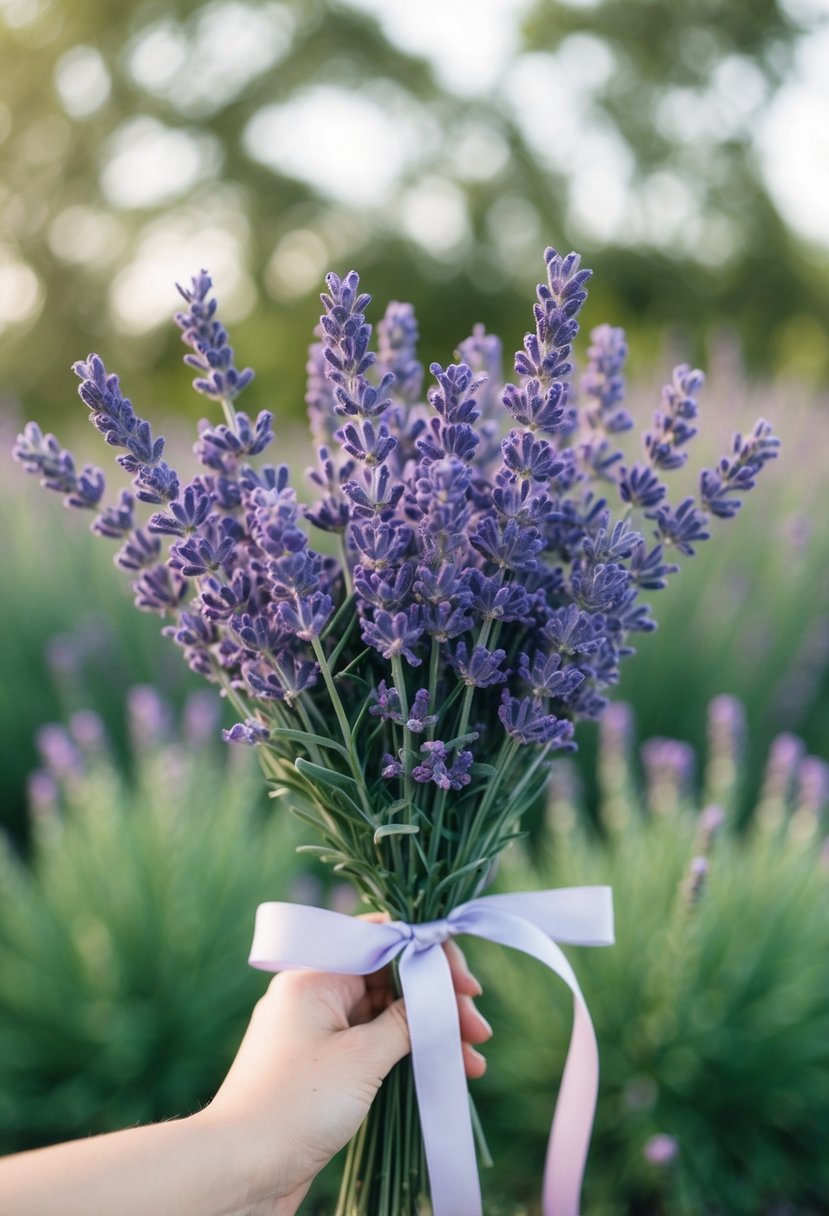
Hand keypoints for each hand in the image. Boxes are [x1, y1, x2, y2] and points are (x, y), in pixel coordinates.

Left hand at [197, 931, 490, 1215]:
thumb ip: (406, 1020)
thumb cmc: (297, 1104)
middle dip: (438, 1001)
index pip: (384, 939)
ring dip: (431, 1032)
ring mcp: (319, 1030)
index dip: (430, 956)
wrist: (240, 1170)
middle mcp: (315, 993)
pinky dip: (408, 1054)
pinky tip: (445, 1072)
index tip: (467, 984)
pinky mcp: (323, 1066)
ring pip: (387, 1015)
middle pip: (391, 978)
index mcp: (315, 973)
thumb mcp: (362, 1057)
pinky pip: (374, 1045)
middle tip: (479, 1029)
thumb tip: (437, 994)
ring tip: (473, 1061)